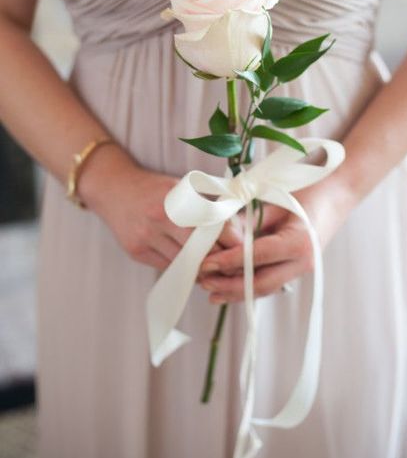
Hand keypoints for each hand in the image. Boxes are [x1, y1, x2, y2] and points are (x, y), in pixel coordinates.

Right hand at [78, 143, 241, 269]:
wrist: (114, 189)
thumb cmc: (156, 189)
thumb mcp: (182, 188)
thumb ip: (208, 206)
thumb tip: (238, 230)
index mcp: (175, 198)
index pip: (211, 226)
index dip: (230, 240)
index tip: (242, 248)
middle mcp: (159, 218)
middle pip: (198, 250)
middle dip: (218, 259)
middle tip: (232, 264)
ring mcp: (145, 237)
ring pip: (183, 264)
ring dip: (201, 268)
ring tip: (215, 267)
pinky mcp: (136, 252)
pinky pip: (167, 268)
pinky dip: (182, 270)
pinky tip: (192, 267)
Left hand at [197, 177, 355, 302]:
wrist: (338, 191)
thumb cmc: (307, 188)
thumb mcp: (275, 200)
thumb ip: (250, 221)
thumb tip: (221, 236)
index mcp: (300, 243)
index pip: (258, 258)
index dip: (230, 263)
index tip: (207, 263)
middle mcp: (303, 262)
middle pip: (261, 284)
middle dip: (229, 286)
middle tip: (203, 281)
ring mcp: (302, 269)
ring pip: (265, 288)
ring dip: (237, 291)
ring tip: (210, 290)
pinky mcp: (297, 268)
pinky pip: (270, 281)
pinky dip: (249, 285)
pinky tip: (229, 288)